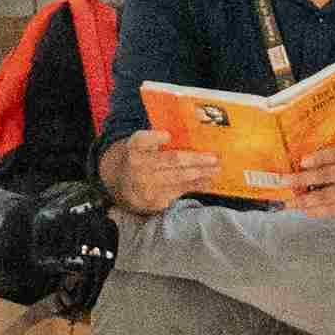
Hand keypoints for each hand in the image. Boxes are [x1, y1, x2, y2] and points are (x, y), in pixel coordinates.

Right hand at [104, 137, 227, 215]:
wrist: (118, 182)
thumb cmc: (139, 157)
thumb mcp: (141, 143)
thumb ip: (157, 138)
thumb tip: (187, 134)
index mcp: (134, 147)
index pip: (142, 140)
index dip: (155, 138)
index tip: (168, 135)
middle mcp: (137, 166)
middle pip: (170, 161)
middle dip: (195, 160)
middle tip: (214, 158)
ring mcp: (145, 186)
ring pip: (178, 178)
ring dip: (200, 174)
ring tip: (216, 170)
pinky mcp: (153, 201)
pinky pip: (179, 192)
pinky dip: (195, 186)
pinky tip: (207, 182)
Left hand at [280, 143, 334, 221]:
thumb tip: (303, 165)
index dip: (318, 158)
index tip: (302, 162)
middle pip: (326, 176)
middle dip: (301, 180)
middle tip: (282, 182)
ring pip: (327, 197)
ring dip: (305, 200)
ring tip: (290, 202)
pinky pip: (334, 210)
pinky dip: (318, 210)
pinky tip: (306, 209)